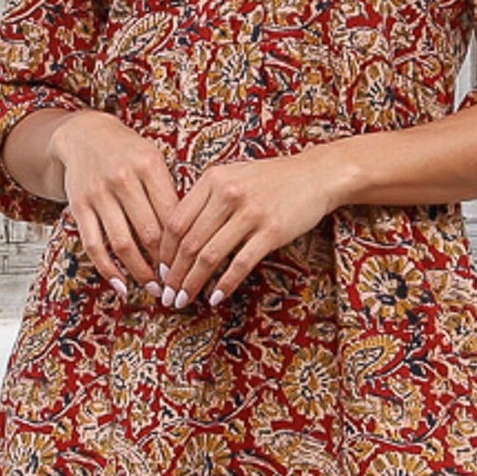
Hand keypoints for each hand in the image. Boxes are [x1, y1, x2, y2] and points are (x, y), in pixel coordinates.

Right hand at [48, 109, 178, 293]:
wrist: (85, 135)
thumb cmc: (129, 153)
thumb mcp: (154, 161)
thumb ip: (169, 193)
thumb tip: (190, 237)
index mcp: (148, 166)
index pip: (171, 214)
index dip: (182, 245)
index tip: (192, 265)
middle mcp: (122, 179)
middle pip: (149, 232)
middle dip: (164, 264)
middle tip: (177, 284)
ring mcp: (98, 194)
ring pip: (121, 243)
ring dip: (140, 272)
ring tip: (154, 289)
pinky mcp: (78, 206)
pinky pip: (93, 245)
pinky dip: (108, 270)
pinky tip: (121, 286)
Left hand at [157, 145, 343, 309]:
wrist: (316, 175)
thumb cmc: (271, 180)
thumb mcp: (233, 177)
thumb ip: (206, 199)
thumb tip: (177, 237)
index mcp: (212, 179)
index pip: (176, 221)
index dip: (163, 251)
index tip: (161, 270)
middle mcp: (228, 194)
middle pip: (189, 242)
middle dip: (174, 274)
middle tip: (167, 294)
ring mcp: (251, 213)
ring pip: (210, 256)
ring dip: (193, 283)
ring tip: (184, 300)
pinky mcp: (272, 231)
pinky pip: (241, 264)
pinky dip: (224, 284)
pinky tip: (215, 298)